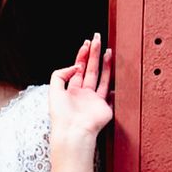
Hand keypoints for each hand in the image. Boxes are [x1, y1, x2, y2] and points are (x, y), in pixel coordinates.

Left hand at [49, 33, 113, 149]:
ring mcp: (95, 101)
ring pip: (102, 78)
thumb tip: (75, 66)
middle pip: (90, 70)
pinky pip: (110, 93)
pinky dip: (113, 84)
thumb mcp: (54, 89)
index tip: (87, 43)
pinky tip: (117, 73)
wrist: (73, 131)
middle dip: (94, 54)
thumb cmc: (61, 115)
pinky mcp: (105, 108)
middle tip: (98, 39)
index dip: (82, 56)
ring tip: (108, 50)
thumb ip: (60, 74)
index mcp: (71, 90)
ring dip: (105, 64)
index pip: (78, 69)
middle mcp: (83, 94)